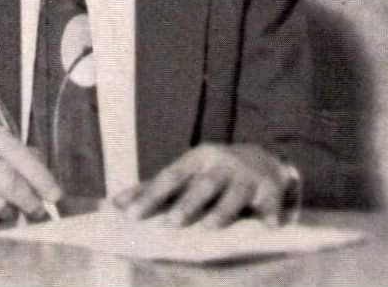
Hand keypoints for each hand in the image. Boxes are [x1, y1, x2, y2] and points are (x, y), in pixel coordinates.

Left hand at [111, 143, 290, 227]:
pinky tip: (269, 227)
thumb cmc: (213, 173)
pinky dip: (270, 214)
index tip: (130, 215)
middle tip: (171, 223)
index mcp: (197, 158)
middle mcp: (222, 164)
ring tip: (210, 229)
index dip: (150, 196)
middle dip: (187, 204)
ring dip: (222, 211)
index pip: (170, 177)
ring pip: (234, 194)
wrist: (263, 159)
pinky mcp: (272, 188)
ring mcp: (248, 175)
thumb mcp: (187, 173)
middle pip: (203, 185)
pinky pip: (272, 203)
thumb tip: (115, 204)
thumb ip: (154, 188)